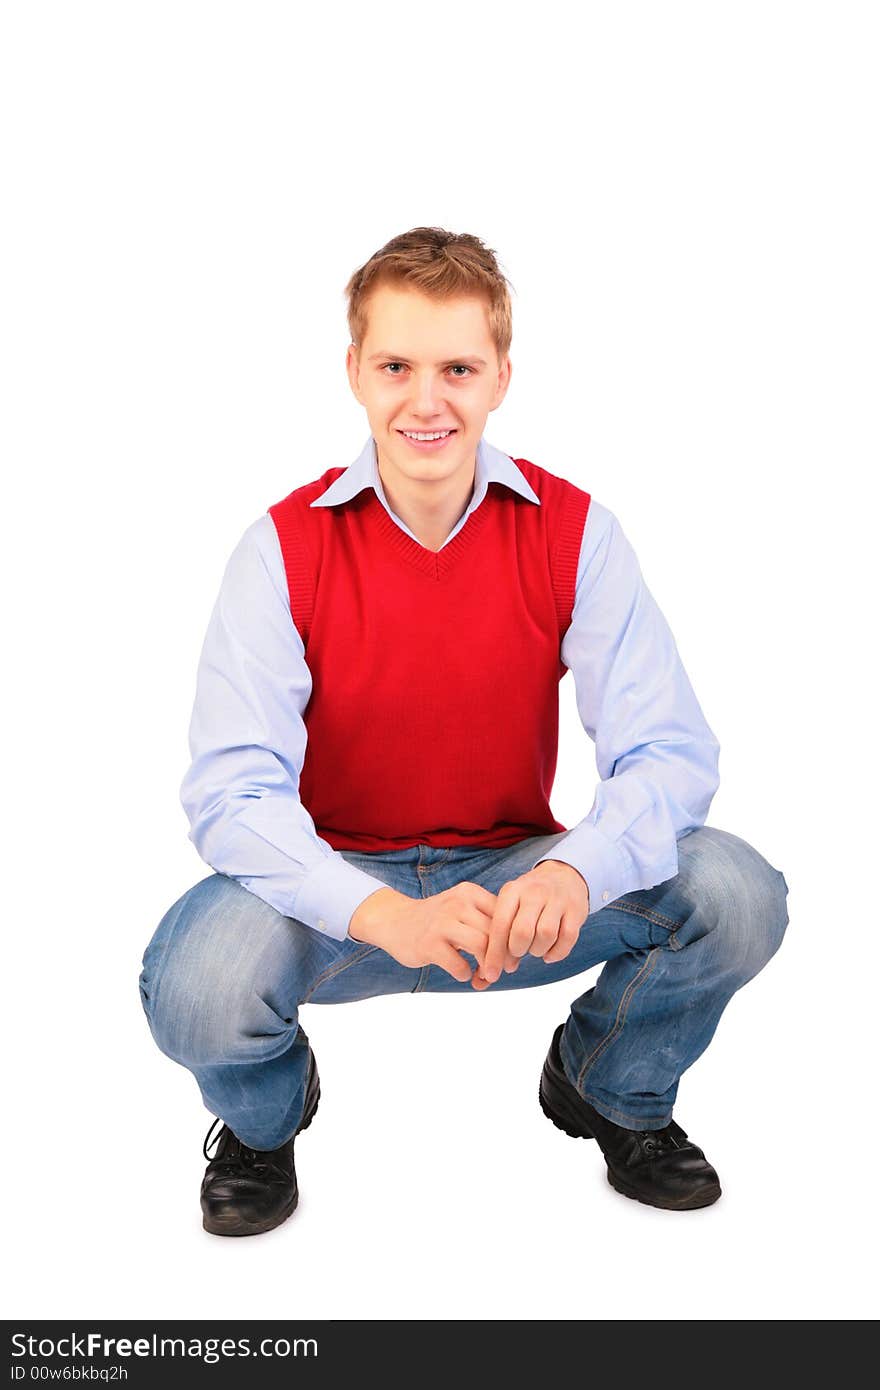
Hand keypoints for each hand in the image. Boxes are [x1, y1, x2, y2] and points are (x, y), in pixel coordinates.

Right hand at [349, 881, 504, 984]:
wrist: (395, 921)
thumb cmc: (438, 923)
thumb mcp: (463, 912)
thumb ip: (487, 928)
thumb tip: (514, 960)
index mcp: (471, 893)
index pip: (505, 916)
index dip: (513, 941)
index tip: (512, 958)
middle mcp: (458, 903)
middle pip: (496, 933)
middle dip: (503, 958)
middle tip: (499, 972)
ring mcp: (442, 922)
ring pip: (482, 946)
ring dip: (488, 968)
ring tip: (484, 977)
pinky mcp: (429, 943)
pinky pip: (459, 965)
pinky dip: (466, 974)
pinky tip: (462, 973)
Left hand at [475, 859, 589, 988]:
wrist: (564, 874)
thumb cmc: (530, 898)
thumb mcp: (511, 905)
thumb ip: (502, 933)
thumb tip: (496, 969)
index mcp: (512, 891)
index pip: (500, 925)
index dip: (494, 953)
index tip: (490, 974)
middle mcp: (534, 893)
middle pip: (522, 932)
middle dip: (517, 951)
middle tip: (518, 953)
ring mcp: (557, 900)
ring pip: (546, 935)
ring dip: (538, 951)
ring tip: (535, 949)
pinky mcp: (576, 910)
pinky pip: (568, 938)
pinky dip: (557, 953)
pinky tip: (549, 954)